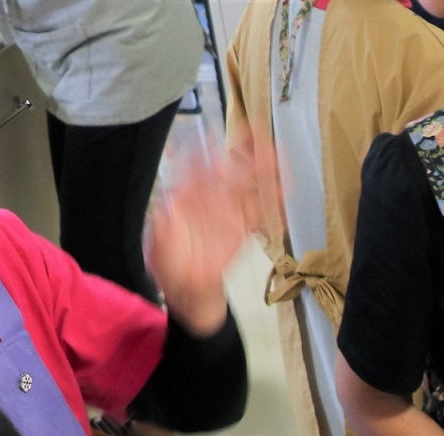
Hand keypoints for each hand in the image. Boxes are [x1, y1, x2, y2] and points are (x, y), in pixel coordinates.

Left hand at [145, 126, 277, 337]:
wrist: (188, 294)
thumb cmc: (169, 270)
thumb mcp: (159, 249)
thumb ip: (163, 231)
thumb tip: (165, 212)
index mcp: (183, 200)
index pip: (193, 170)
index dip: (203, 153)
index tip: (213, 137)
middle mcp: (206, 202)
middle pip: (226, 172)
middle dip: (241, 152)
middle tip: (256, 134)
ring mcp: (226, 216)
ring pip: (246, 189)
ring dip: (262, 172)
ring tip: (277, 155)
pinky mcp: (241, 232)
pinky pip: (258, 215)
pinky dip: (272, 205)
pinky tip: (283, 193)